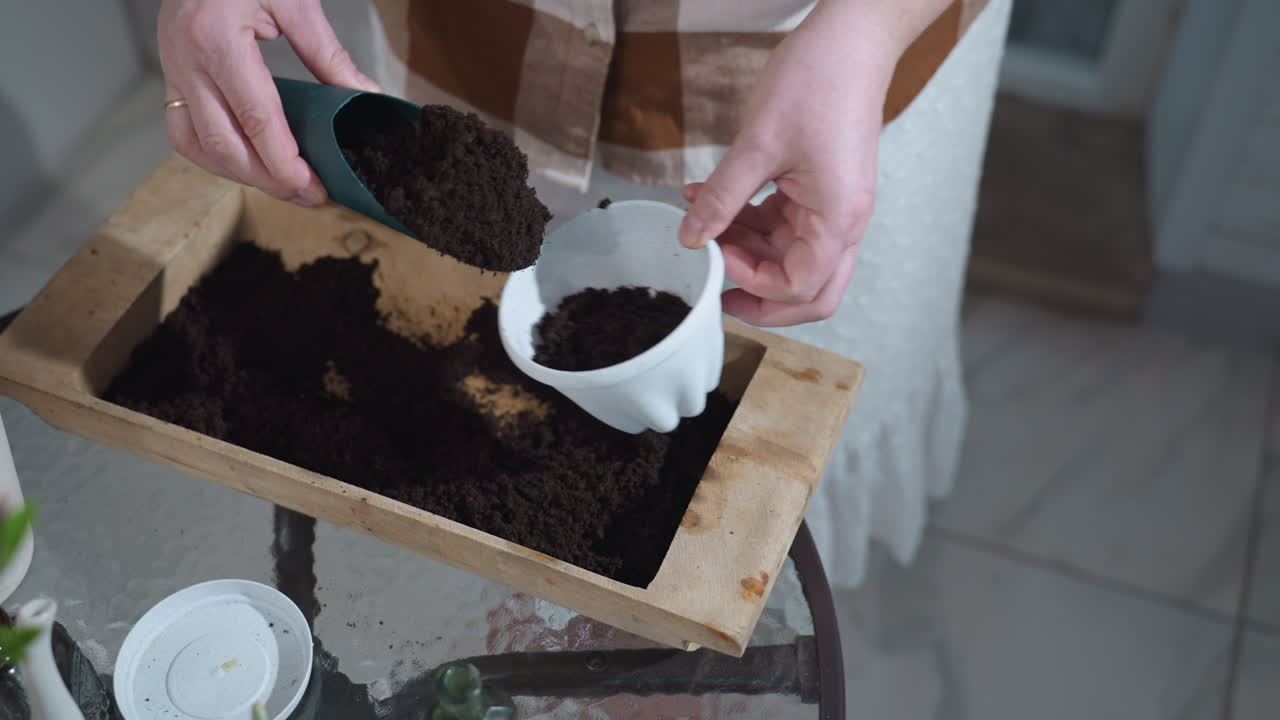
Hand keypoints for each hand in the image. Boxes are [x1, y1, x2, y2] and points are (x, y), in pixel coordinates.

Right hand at [158, 0, 379, 205]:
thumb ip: (328, 54)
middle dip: (267, 180)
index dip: (285, 164)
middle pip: (223, 144)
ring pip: (195, 145)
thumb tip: (364, 96)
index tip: (314, 187)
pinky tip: (245, 162)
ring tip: (279, 185)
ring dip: (237, 174)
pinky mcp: (169, 72)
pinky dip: (213, 154)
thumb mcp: (295, 0)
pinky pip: (181, 130)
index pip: (256, 120)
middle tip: (307, 195)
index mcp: (218, 39)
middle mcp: (186, 59)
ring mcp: (172, 68)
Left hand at [678, 1, 928, 326]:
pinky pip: (786, 224)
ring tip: (703, 225)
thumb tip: (691, 236)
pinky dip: (750, 221)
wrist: (850, 39)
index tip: (717, 254)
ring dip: (747, 249)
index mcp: (838, 217)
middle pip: (810, 290)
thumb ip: (722, 197)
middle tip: (718, 294)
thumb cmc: (818, 81)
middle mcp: (844, 220)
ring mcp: (835, 206)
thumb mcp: (757, 144)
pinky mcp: (822, 190)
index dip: (754, 282)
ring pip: (792, 256)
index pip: (800, 285)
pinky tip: (713, 201)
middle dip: (762, 297)